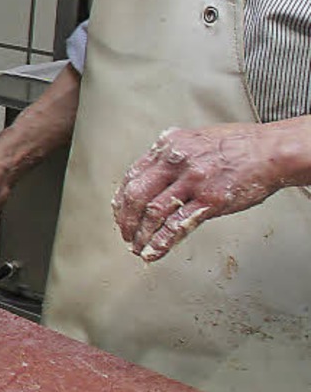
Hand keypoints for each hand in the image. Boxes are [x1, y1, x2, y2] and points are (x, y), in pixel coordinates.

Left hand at [112, 122, 285, 262]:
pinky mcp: (208, 201)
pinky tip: (153, 252)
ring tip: (138, 246)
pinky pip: (176, 226)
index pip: (134, 174)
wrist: (270, 152)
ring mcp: (192, 181)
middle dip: (125, 219)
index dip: (122, 198)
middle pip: (136, 194)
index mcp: (171, 145)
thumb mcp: (197, 139)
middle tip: (125, 233)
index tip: (120, 211)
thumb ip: (175, 155)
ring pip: (152, 212)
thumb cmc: (240, 146)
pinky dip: (160, 243)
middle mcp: (177, 161)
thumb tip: (157, 175)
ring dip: (140, 234)